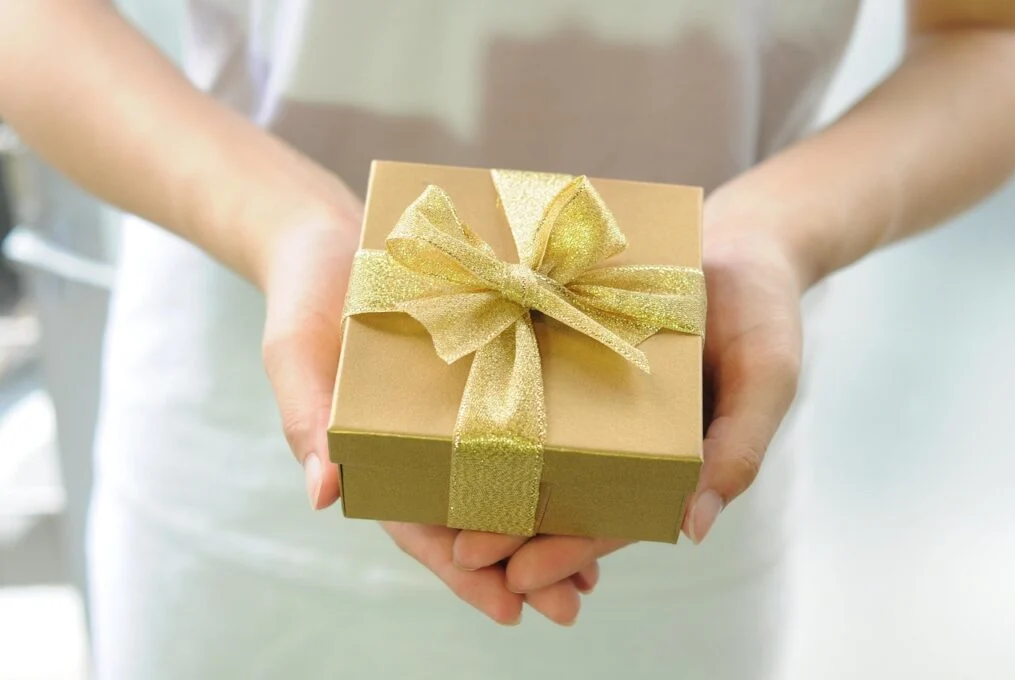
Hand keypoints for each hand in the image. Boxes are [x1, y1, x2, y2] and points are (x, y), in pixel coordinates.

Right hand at [258, 202, 591, 626]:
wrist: (332, 239)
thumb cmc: (305, 301)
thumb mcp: (296, 357)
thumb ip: (310, 423)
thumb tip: (324, 496)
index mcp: (378, 457)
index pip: (421, 529)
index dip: (464, 573)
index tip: (509, 612)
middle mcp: (426, 443)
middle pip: (478, 517)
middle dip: (524, 563)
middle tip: (575, 601)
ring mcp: (460, 409)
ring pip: (509, 479)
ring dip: (550, 520)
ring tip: (599, 563)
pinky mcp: (490, 366)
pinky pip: (527, 417)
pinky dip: (560, 450)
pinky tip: (601, 469)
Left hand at [450, 197, 804, 607]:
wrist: (745, 239)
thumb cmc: (766, 314)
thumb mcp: (767, 380)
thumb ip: (738, 451)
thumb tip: (692, 530)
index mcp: (671, 459)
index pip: (616, 517)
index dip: (570, 551)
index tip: (519, 578)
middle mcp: (625, 434)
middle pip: (565, 492)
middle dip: (515, 529)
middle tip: (462, 555)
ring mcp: (595, 392)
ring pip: (539, 447)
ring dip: (495, 478)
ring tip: (438, 508)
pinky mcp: (570, 344)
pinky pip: (532, 380)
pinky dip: (497, 407)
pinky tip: (449, 423)